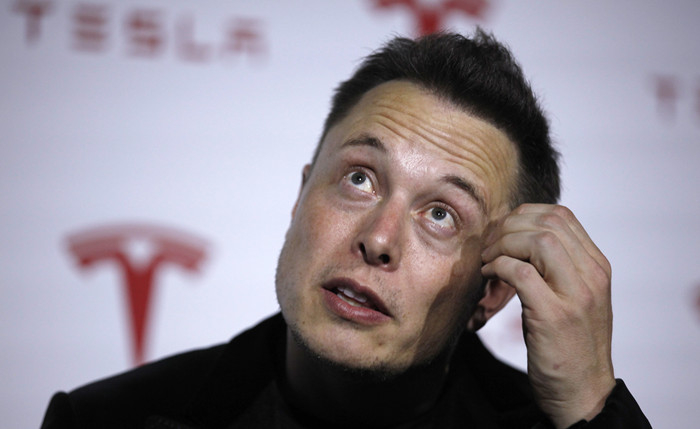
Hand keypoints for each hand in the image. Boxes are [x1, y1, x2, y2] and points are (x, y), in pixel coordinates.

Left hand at [481, 204, 615, 427]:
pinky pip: (521, 273)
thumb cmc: (570, 345)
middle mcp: (593, 276)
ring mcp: (576, 296)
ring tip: (487, 260)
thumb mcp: (573, 297)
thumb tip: (517, 236)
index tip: (502, 232)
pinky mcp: (555, 316)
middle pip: (548, 222)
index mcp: (597, 267)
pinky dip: (498, 267)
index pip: (561, 215)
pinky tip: (488, 276)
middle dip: (508, 227)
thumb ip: (558, 266)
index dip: (523, 215)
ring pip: (537, 241)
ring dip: (502, 245)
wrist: (583, 393)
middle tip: (489, 246)